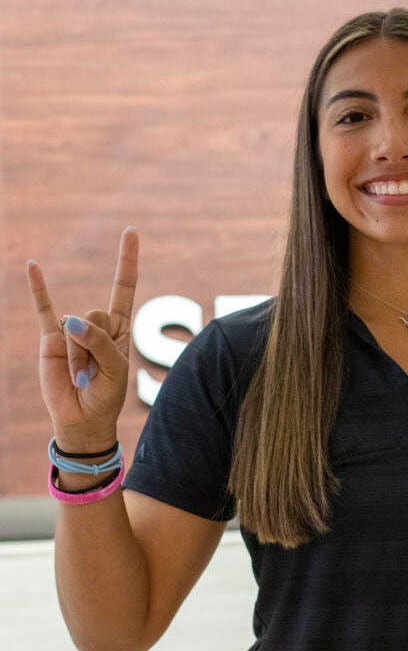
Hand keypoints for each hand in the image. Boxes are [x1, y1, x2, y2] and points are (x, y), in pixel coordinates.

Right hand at [27, 227, 138, 450]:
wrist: (82, 419)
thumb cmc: (106, 395)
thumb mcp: (115, 369)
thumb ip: (100, 342)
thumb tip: (72, 322)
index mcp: (120, 327)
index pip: (124, 287)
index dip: (127, 260)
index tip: (131, 231)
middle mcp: (96, 324)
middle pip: (97, 314)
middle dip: (97, 345)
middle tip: (95, 372)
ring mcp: (72, 330)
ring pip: (76, 327)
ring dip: (79, 357)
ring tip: (80, 378)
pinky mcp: (51, 339)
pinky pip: (44, 309)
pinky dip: (38, 288)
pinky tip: (33, 265)